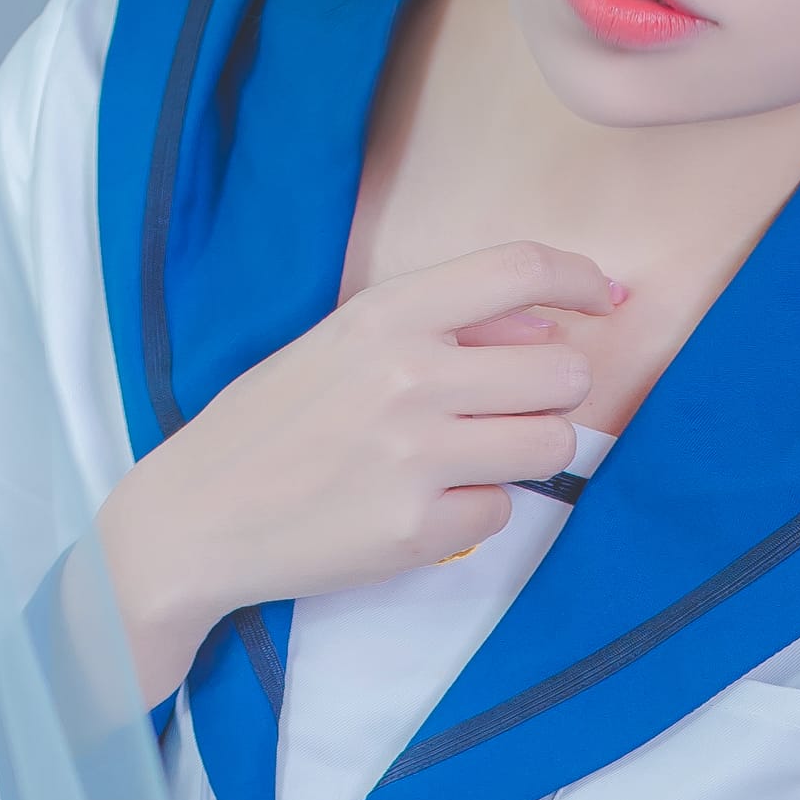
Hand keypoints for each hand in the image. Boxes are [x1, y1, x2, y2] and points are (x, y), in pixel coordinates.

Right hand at [95, 244, 624, 706]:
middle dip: (554, 394)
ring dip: (525, 455)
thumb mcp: (341, 347)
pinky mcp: (418, 530)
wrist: (195, 518)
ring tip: (468, 459)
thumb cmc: (269, 426)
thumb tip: (543, 328)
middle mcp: (409, 378)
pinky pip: (501, 512)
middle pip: (561, 375)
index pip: (518, 269)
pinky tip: (419, 507)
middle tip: (511, 409)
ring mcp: (416, 458)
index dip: (580, 279)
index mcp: (384, 316)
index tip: (603, 300)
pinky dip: (474, 512)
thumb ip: (441, 329)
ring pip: (549, 447)